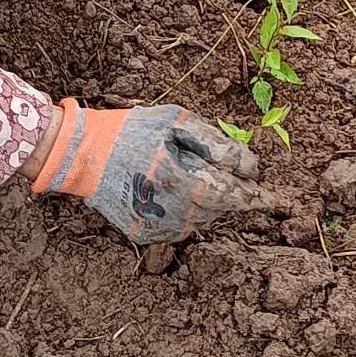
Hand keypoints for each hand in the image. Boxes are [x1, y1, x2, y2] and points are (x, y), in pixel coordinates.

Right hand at [82, 105, 261, 245]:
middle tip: (232, 176)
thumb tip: (248, 165)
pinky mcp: (146, 234)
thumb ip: (215, 143)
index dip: (254, 196)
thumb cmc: (132, 131)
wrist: (83, 155)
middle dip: (231, 194)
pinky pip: (181, 226)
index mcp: (179, 180)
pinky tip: (174, 189)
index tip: (272, 197)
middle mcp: (170, 211)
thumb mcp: (175, 121)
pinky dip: (187, 210)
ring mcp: (156, 226)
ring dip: (209, 202)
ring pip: (203, 220)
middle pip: (220, 210)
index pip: (231, 196)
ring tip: (191, 175)